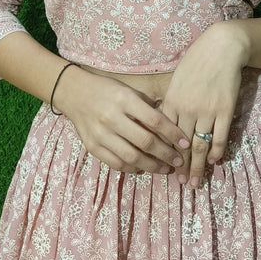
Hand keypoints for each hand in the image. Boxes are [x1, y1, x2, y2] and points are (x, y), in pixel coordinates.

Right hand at [55, 66, 189, 173]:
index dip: (173, 134)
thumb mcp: (129, 92)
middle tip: (179, 161)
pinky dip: (132, 168)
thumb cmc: (108, 90)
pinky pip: (116, 163)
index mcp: (124, 100)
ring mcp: (100, 134)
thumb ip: (148, 109)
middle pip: (145, 142)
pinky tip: (143, 167)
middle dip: (166, 155)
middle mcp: (112, 118)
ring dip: (152, 166)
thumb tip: (172, 129)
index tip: (186, 143)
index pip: (155, 120)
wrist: (74, 93)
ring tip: (165, 169)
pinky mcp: (92, 147)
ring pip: (131, 157)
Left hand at [161, 22, 249, 186]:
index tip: (164, 169)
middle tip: (182, 184)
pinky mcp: (225, 109)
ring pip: (200, 145)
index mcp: (172, 101)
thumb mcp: (176, 80)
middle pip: (182, 145)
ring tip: (196, 182)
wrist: (221, 47)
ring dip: (198, 166)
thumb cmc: (197, 61)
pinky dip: (217, 151)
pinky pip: (220, 136)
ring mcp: (207, 110)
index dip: (164, 154)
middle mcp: (187, 109)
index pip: (165, 135)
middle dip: (181, 166)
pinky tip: (215, 161)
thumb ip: (170, 102)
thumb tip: (162, 122)